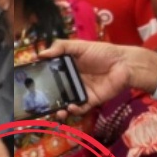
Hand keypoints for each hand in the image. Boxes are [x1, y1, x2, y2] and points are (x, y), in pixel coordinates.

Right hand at [39, 40, 156, 118]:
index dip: (42, 78)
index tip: (32, 81)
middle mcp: (73, 80)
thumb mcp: (80, 46)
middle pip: (57, 91)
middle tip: (41, 101)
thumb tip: (40, 54)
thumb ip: (61, 47)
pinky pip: (80, 108)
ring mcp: (81, 91)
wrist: (124, 64)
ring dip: (60, 109)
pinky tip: (70, 107)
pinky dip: (74, 110)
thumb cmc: (103, 52)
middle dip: (49, 98)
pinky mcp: (91, 100)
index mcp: (68, 67)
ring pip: (67, 102)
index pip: (51, 74)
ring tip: (56, 111)